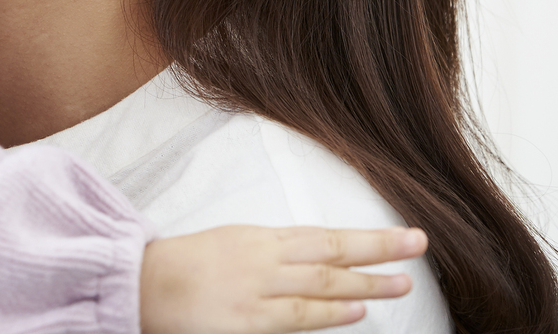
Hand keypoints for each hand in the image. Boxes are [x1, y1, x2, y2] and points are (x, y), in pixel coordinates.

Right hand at [140, 224, 429, 333]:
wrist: (140, 283)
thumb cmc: (181, 266)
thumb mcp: (229, 245)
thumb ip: (270, 254)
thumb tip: (314, 262)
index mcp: (258, 238)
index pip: (324, 236)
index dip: (366, 237)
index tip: (402, 235)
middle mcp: (263, 260)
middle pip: (331, 253)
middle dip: (378, 249)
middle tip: (417, 245)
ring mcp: (257, 290)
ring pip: (322, 284)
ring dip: (366, 284)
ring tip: (401, 284)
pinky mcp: (247, 321)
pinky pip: (296, 317)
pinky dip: (329, 314)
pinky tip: (357, 312)